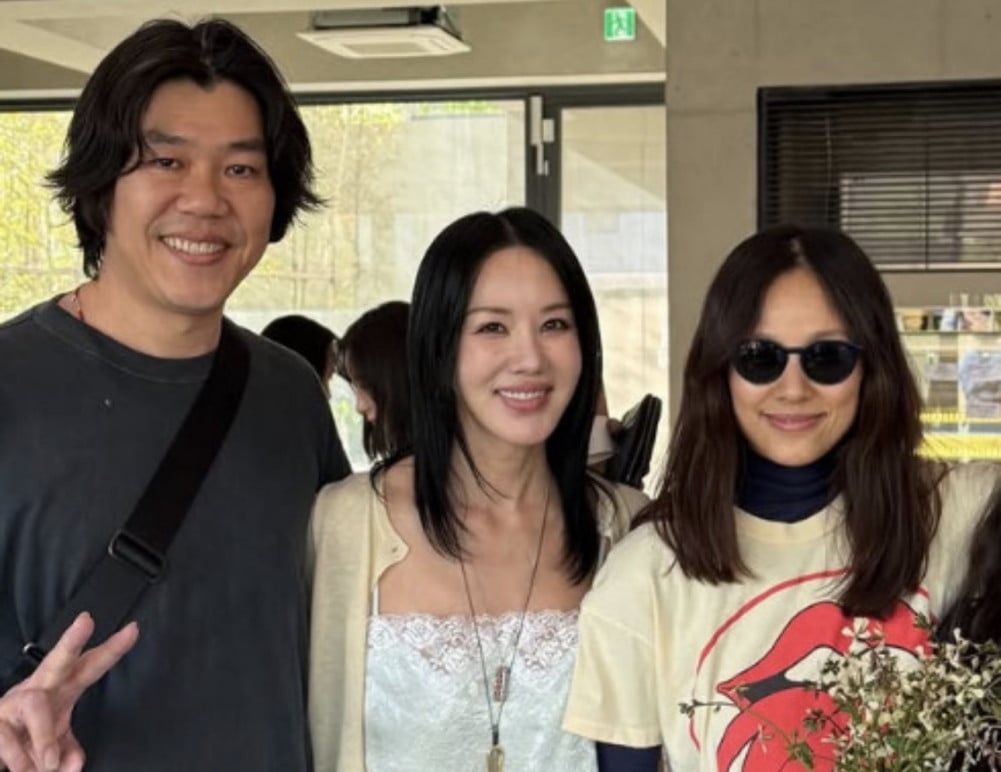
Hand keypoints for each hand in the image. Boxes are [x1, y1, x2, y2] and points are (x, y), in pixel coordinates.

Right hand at [0, 613, 137, 771]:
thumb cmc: (27, 736)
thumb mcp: (54, 742)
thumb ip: (69, 750)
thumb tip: (74, 764)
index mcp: (61, 689)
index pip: (90, 666)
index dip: (111, 649)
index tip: (133, 630)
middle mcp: (39, 689)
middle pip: (58, 660)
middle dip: (71, 641)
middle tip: (85, 622)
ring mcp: (13, 702)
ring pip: (35, 705)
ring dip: (44, 739)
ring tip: (48, 763)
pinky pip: (9, 738)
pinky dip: (20, 760)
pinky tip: (24, 769)